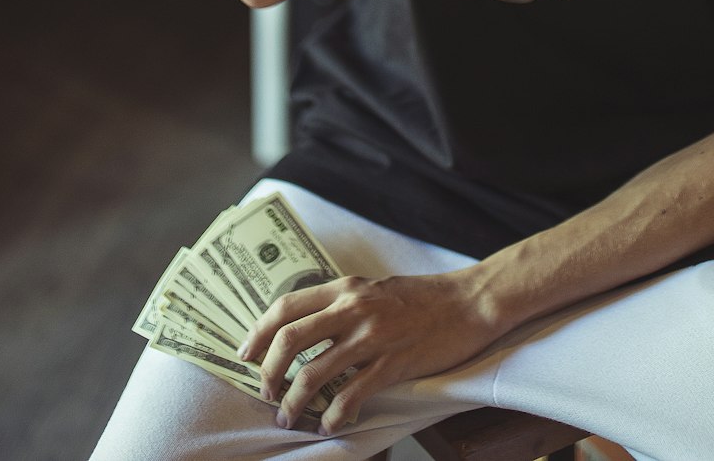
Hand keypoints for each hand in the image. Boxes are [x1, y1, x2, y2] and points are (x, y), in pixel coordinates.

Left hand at [239, 268, 499, 433]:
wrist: (469, 302)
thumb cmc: (422, 297)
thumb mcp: (374, 288)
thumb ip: (342, 303)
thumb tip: (307, 327)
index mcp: (346, 287)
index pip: (286, 306)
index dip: (257, 332)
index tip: (244, 354)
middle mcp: (353, 308)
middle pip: (290, 339)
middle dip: (268, 372)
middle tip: (265, 393)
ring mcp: (372, 336)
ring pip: (314, 373)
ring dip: (293, 402)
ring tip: (289, 417)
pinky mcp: (393, 363)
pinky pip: (350, 395)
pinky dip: (332, 415)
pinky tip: (329, 424)